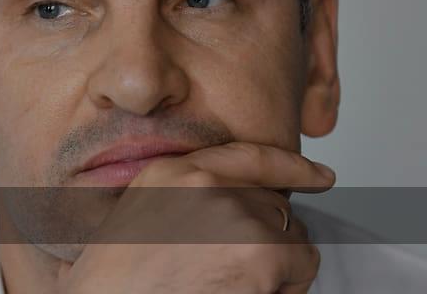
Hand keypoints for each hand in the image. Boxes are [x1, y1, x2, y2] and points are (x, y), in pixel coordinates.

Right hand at [57, 142, 335, 293]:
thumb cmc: (116, 286)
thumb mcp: (135, 224)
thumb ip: (178, 204)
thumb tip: (222, 217)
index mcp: (167, 173)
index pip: (244, 156)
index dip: (290, 166)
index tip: (320, 175)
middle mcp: (202, 183)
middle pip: (273, 204)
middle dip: (268, 241)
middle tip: (230, 275)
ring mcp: (232, 212)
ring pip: (292, 237)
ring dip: (278, 269)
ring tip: (229, 287)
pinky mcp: (258, 249)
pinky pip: (302, 268)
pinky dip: (287, 288)